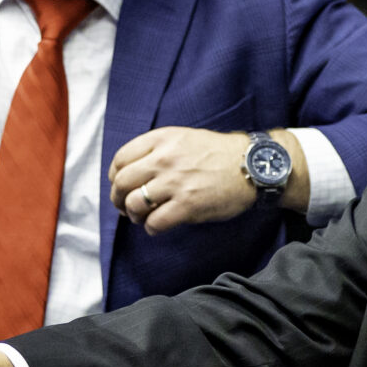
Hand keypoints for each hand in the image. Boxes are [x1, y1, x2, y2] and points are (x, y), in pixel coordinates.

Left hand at [110, 127, 308, 231]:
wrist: (251, 166)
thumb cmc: (218, 154)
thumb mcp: (184, 138)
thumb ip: (157, 149)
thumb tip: (132, 172)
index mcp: (161, 140)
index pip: (121, 159)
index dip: (115, 177)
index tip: (120, 185)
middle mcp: (164, 159)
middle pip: (122, 183)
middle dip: (118, 199)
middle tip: (125, 206)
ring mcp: (175, 183)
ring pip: (134, 204)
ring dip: (134, 215)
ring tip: (142, 217)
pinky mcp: (188, 205)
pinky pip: (155, 222)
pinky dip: (151, 228)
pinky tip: (158, 226)